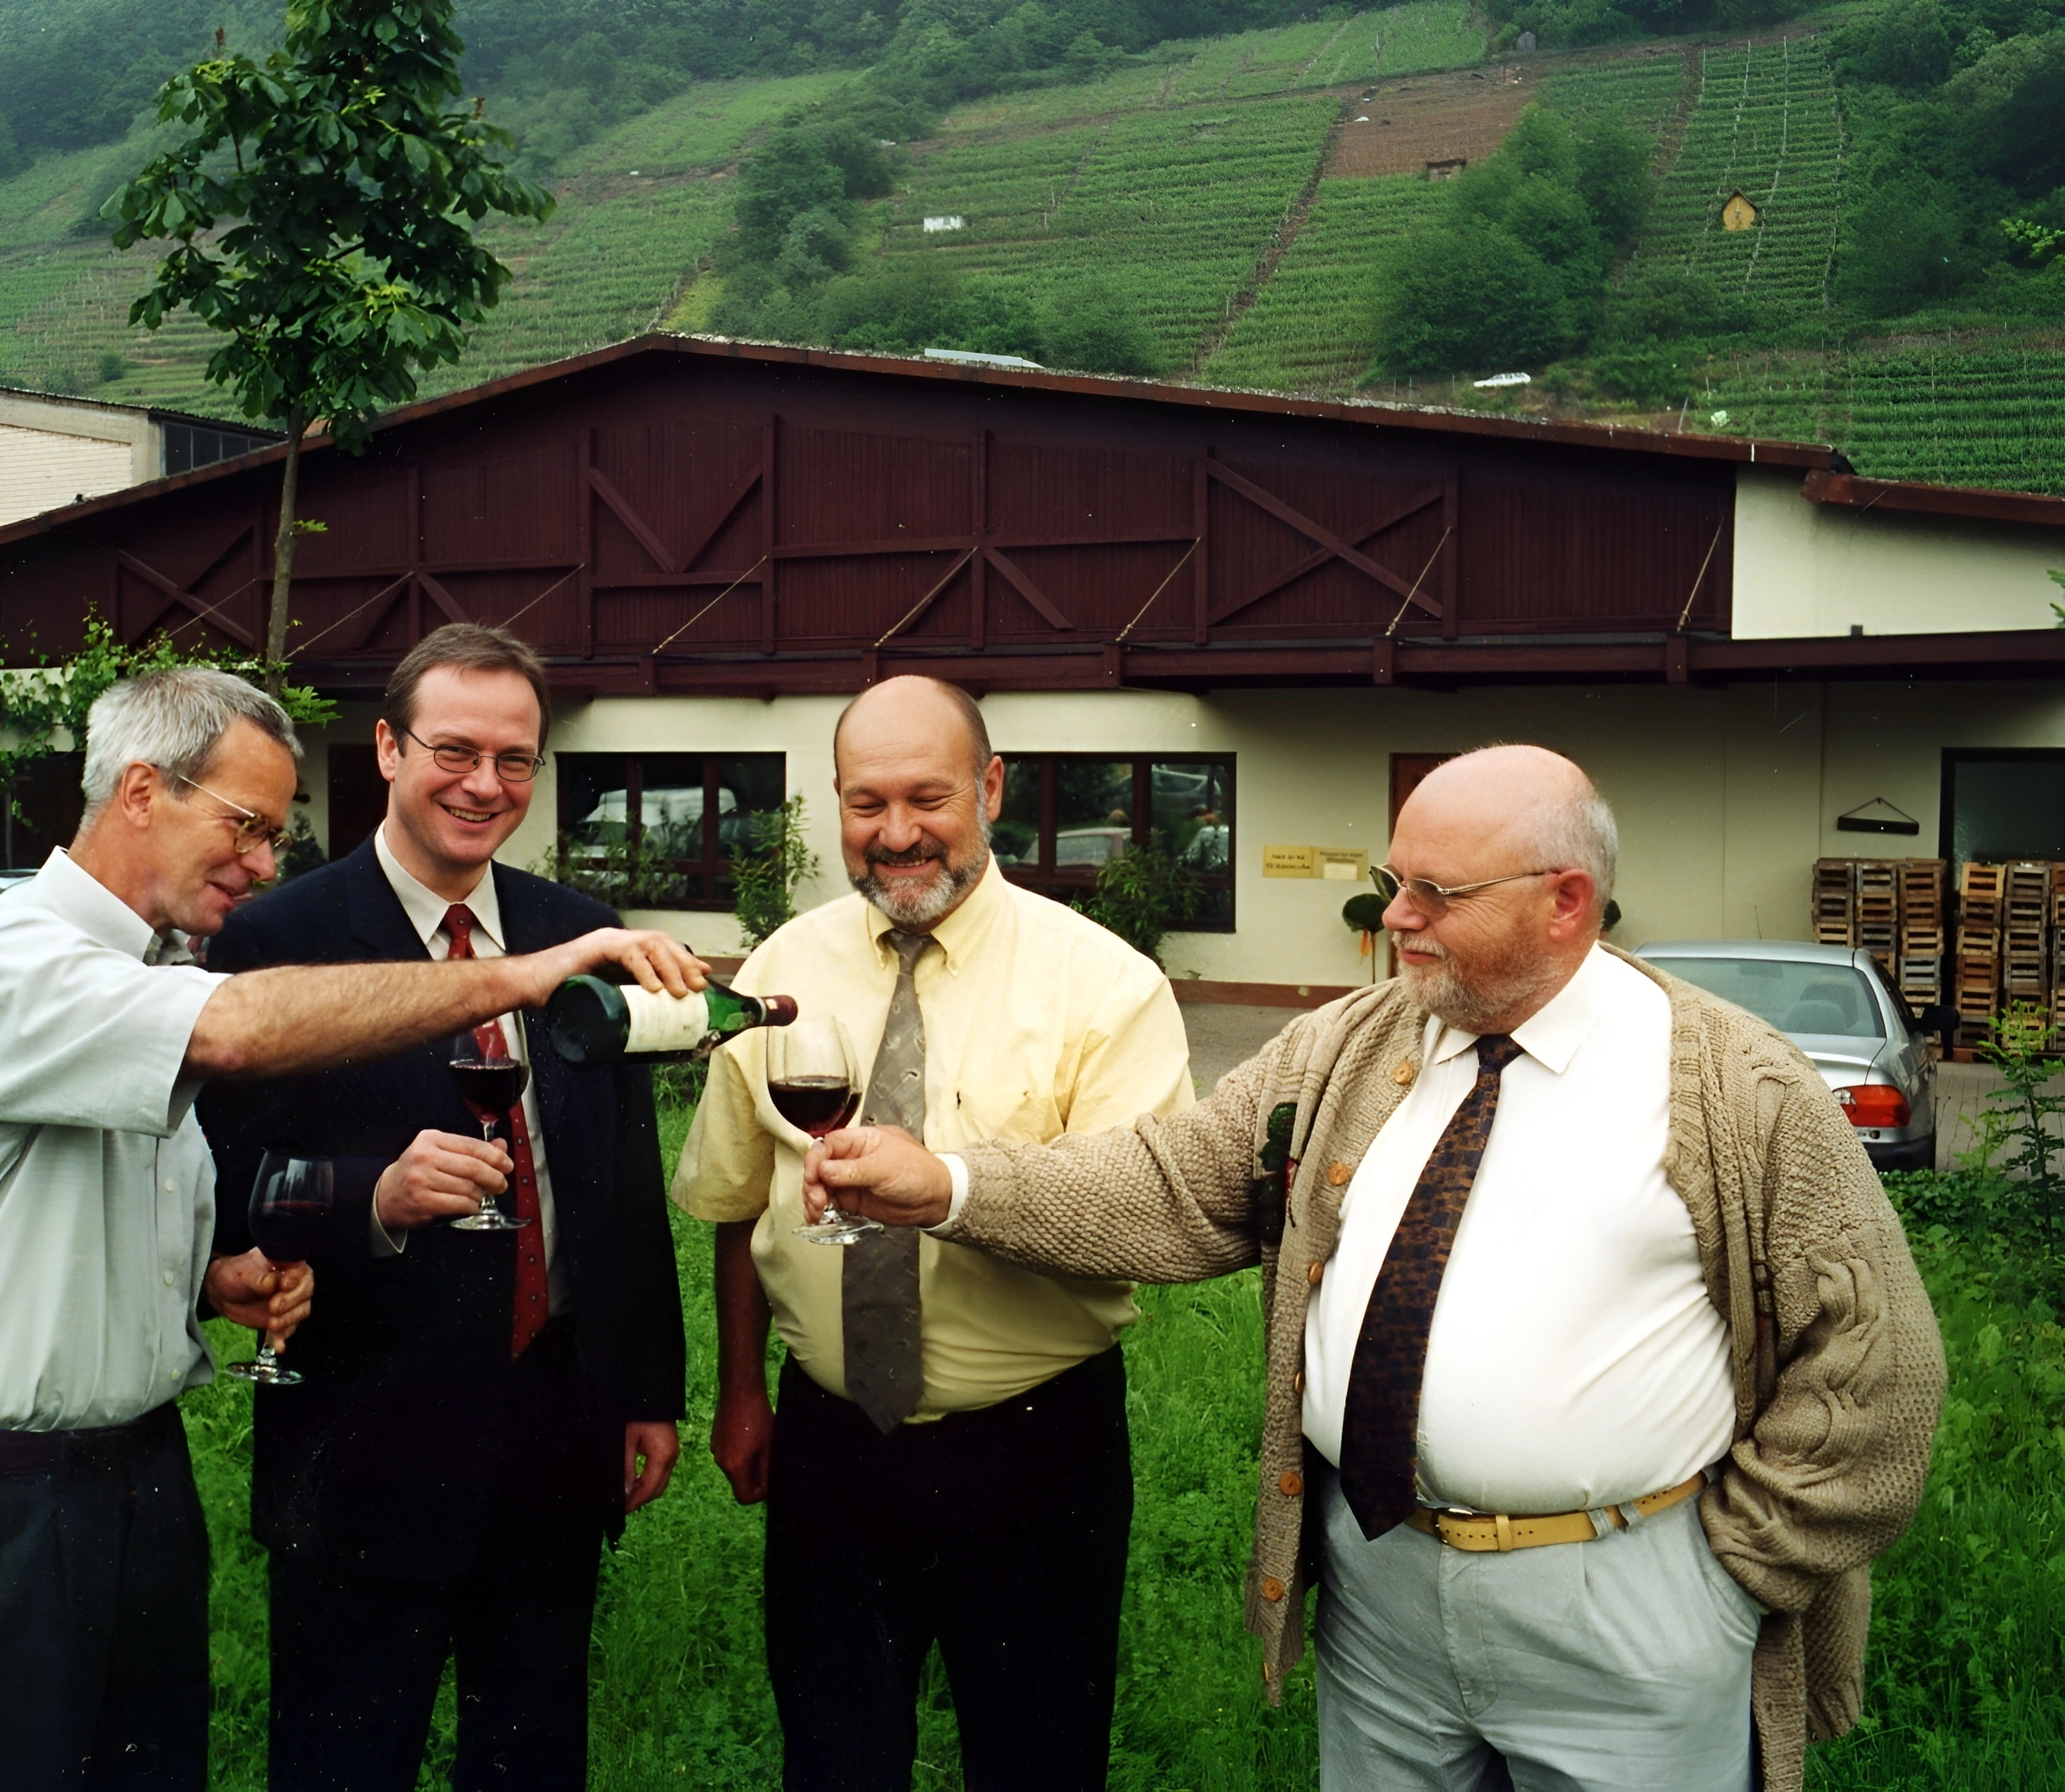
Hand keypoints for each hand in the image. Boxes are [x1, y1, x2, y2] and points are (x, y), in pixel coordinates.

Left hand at [206, 1249, 314, 1351]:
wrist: (224, 1294)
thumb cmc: (235, 1275)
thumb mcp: (243, 1273)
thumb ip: (258, 1278)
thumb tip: (271, 1283)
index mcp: (289, 1266)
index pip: (301, 1271)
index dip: (296, 1279)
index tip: (284, 1284)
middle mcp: (296, 1283)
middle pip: (305, 1292)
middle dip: (292, 1301)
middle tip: (273, 1307)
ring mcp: (292, 1302)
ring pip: (301, 1311)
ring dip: (289, 1320)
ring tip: (271, 1325)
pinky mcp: (284, 1320)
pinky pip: (288, 1329)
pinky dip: (283, 1338)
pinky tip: (279, 1347)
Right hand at [375, 1130, 512, 1229]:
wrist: (385, 1195)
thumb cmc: (417, 1172)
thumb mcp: (440, 1153)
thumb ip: (470, 1150)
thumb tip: (501, 1146)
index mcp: (431, 1139)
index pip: (472, 1146)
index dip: (495, 1156)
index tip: (507, 1165)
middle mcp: (425, 1156)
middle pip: (473, 1167)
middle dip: (494, 1177)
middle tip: (501, 1185)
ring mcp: (422, 1179)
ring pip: (468, 1187)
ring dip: (480, 1195)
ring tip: (480, 1196)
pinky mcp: (423, 1201)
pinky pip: (459, 1204)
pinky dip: (471, 1207)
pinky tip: (470, 1206)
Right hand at [520, 928, 708, 1006]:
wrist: (528, 986)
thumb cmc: (564, 996)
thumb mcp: (603, 999)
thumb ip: (622, 1005)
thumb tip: (649, 1032)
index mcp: (622, 949)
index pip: (662, 948)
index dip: (685, 959)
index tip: (704, 976)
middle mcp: (618, 939)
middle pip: (662, 943)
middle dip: (684, 964)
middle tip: (697, 988)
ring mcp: (606, 940)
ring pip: (650, 945)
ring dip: (670, 968)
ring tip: (680, 992)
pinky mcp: (594, 947)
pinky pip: (626, 952)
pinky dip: (643, 970)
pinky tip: (653, 988)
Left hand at [624, 1421, 681, 1513]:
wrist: (646, 1387)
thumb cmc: (635, 1413)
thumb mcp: (625, 1441)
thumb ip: (626, 1469)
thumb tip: (625, 1493)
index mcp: (663, 1456)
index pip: (650, 1489)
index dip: (634, 1503)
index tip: (618, 1512)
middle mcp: (672, 1456)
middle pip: (658, 1488)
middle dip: (640, 1500)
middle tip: (619, 1507)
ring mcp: (672, 1450)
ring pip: (660, 1480)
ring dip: (644, 1490)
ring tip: (624, 1497)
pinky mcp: (667, 1445)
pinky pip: (659, 1470)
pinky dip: (647, 1479)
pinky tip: (633, 1481)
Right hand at [710, 1384, 773, 1504]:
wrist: (740, 1390)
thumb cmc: (758, 1417)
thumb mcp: (768, 1445)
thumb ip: (767, 1469)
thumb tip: (769, 1485)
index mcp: (734, 1466)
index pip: (744, 1496)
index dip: (760, 1493)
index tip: (771, 1481)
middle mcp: (721, 1462)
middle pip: (739, 1482)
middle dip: (755, 1478)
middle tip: (769, 1462)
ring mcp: (716, 1450)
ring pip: (734, 1469)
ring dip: (748, 1464)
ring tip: (762, 1447)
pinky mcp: (715, 1440)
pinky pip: (729, 1456)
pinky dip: (740, 1454)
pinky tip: (750, 1437)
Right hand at [803, 1125, 952, 1228]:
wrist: (935, 1199)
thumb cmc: (918, 1172)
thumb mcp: (884, 1168)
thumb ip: (852, 1170)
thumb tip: (824, 1169)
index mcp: (861, 1140)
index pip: (827, 1145)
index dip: (815, 1159)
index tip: (813, 1176)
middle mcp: (851, 1159)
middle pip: (819, 1166)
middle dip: (812, 1183)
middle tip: (817, 1199)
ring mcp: (850, 1180)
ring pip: (820, 1186)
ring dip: (813, 1198)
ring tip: (816, 1212)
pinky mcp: (852, 1199)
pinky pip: (829, 1202)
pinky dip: (819, 1210)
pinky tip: (817, 1217)